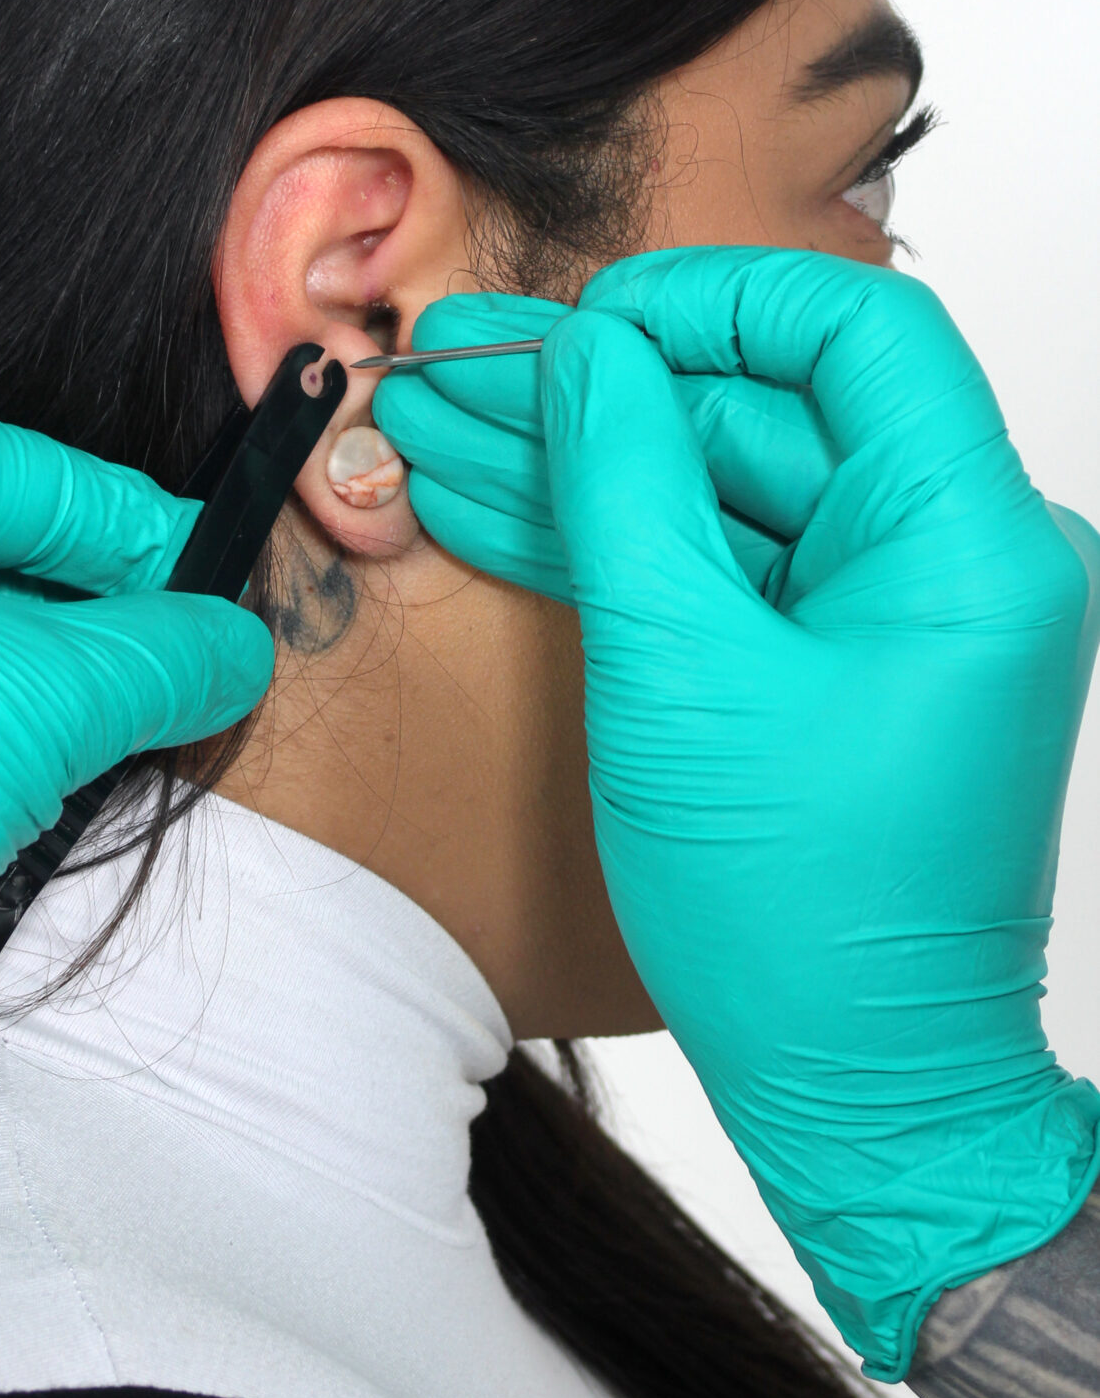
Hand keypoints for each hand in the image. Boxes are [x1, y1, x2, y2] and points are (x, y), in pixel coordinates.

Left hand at [0, 387, 271, 1224]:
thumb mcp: (43, 699)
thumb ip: (159, 655)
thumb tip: (234, 646)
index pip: (5, 472)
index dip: (127, 528)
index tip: (206, 574)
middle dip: (69, 602)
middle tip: (168, 643)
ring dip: (6, 662)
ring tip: (101, 707)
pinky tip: (2, 754)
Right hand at [539, 248, 1099, 1377]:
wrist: (857, 1096)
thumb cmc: (801, 922)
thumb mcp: (676, 676)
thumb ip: (624, 487)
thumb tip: (585, 356)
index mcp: (968, 541)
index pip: (851, 331)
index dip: (709, 302)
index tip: (586, 320)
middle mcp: (955, 558)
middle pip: (760, 409)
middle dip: (591, 392)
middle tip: (450, 367)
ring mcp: (894, 614)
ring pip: (719, 488)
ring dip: (573, 466)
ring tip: (430, 432)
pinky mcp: (837, 663)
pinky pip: (721, 566)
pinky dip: (613, 544)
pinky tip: (491, 507)